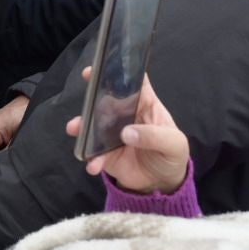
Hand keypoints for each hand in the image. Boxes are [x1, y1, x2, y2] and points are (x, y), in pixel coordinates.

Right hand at [65, 68, 189, 194]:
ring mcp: (113, 134)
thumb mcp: (174, 143)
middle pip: (107, 99)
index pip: (133, 83)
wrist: (163, 183)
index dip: (120, 72)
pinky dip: (91, 158)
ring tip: (74, 129)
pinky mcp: (107, 154)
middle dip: (93, 94)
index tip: (104, 66)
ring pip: (94, 125)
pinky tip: (93, 164)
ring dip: (82, 126)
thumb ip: (154, 136)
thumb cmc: (172, 154)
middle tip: (85, 91)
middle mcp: (125, 115)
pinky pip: (95, 154)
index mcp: (145, 105)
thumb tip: (127, 133)